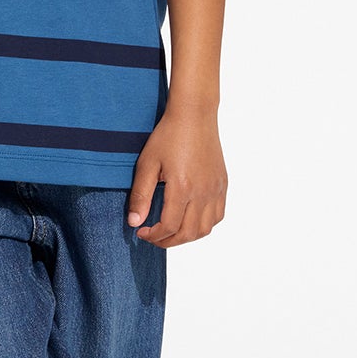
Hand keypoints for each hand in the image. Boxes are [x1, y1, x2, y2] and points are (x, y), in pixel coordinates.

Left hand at [127, 101, 226, 245]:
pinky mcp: (222, 185)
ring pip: (205, 229)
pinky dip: (204, 225)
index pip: (169, 226)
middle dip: (168, 241)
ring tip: (170, 232)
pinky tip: (190, 220)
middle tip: (153, 237)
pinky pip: (218, 215)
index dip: (154, 236)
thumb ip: (141, 196)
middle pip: (188, 233)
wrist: (194, 116)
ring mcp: (215, 189)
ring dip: (186, 237)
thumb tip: (134, 222)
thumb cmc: (168, 136)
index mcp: (182, 187)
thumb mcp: (147, 164)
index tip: (141, 231)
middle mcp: (202, 192)